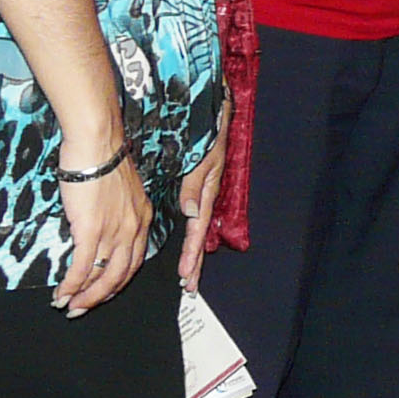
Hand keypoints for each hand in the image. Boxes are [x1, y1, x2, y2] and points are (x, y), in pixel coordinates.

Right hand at [53, 134, 148, 313]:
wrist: (97, 142)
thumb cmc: (103, 158)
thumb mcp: (121, 189)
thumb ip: (116, 211)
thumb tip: (101, 226)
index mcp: (142, 219)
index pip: (133, 261)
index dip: (116, 281)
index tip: (101, 292)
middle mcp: (133, 229)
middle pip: (119, 276)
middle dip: (99, 297)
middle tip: (81, 309)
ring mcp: (114, 232)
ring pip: (101, 277)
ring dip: (83, 296)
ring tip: (68, 305)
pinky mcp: (92, 230)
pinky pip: (82, 267)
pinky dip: (71, 285)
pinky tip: (60, 294)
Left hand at [175, 135, 225, 293]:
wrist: (213, 112)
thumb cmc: (209, 133)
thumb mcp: (202, 159)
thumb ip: (194, 186)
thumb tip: (189, 213)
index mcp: (207, 192)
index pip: (198, 230)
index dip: (192, 253)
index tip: (185, 274)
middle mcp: (204, 196)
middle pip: (200, 236)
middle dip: (195, 261)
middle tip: (188, 285)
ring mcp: (201, 192)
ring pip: (197, 229)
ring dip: (193, 252)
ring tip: (188, 273)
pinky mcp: (196, 186)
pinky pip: (194, 217)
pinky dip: (191, 234)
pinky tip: (187, 243)